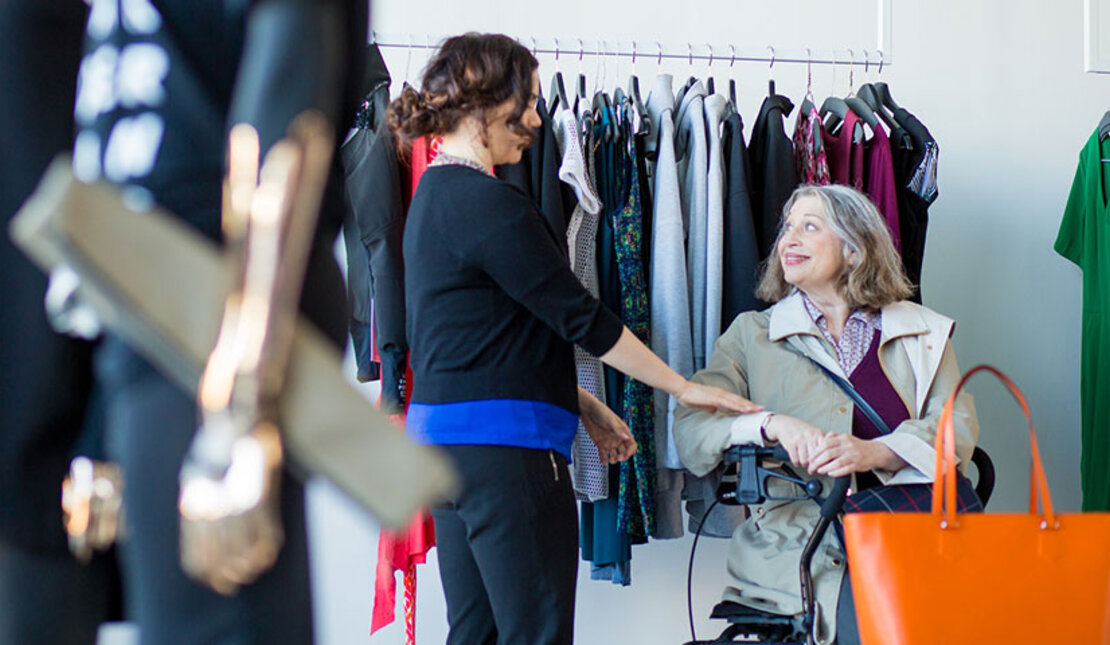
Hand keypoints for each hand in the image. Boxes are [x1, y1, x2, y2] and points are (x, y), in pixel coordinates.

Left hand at [178, 419, 284, 594]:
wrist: (240, 421)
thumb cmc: (216, 447)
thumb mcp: (194, 475)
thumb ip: (196, 508)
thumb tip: (199, 531)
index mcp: (195, 506)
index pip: (198, 559)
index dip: (208, 576)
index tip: (218, 581)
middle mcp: (215, 511)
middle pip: (221, 564)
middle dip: (228, 578)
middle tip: (233, 582)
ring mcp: (240, 506)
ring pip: (246, 556)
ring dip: (249, 567)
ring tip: (250, 569)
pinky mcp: (263, 498)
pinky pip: (269, 538)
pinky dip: (268, 552)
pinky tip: (266, 553)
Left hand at [578, 388, 636, 463]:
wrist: (587, 410)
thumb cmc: (601, 411)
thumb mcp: (610, 420)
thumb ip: (618, 429)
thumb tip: (626, 438)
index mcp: (623, 432)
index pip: (631, 445)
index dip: (630, 451)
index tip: (625, 455)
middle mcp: (617, 438)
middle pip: (624, 452)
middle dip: (622, 457)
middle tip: (617, 458)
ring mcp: (609, 442)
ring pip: (615, 455)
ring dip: (614, 459)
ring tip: (610, 460)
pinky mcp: (600, 444)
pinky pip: (603, 454)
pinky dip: (604, 459)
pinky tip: (603, 462)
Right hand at [675, 381, 762, 414]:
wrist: (682, 390)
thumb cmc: (691, 396)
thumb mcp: (704, 405)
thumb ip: (711, 407)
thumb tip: (715, 411)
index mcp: (720, 395)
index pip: (735, 401)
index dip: (745, 405)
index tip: (754, 409)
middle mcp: (722, 394)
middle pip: (739, 400)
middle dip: (751, 405)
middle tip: (762, 409)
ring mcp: (719, 395)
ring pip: (737, 401)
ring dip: (748, 405)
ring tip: (757, 409)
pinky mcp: (715, 398)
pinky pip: (729, 403)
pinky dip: (738, 406)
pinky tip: (745, 409)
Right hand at [763, 414, 825, 468]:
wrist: (785, 424)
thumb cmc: (802, 431)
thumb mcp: (815, 433)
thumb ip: (823, 444)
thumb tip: (829, 459)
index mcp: (818, 434)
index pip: (824, 451)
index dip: (824, 461)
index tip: (822, 466)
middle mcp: (810, 436)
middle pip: (815, 458)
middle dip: (813, 466)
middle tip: (812, 468)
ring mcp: (800, 439)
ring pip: (805, 461)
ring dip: (804, 465)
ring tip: (804, 462)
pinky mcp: (791, 443)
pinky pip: (795, 460)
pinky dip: (796, 463)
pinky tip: (797, 461)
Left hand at [808, 434, 901, 476]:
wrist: (875, 451)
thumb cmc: (858, 445)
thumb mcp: (846, 437)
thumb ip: (833, 436)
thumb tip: (822, 437)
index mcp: (843, 438)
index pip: (825, 443)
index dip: (816, 451)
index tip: (810, 457)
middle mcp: (847, 446)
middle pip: (828, 453)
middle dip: (817, 461)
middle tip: (811, 466)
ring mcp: (853, 456)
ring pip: (836, 462)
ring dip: (825, 468)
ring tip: (820, 470)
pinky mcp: (857, 465)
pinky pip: (845, 469)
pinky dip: (836, 472)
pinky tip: (830, 473)